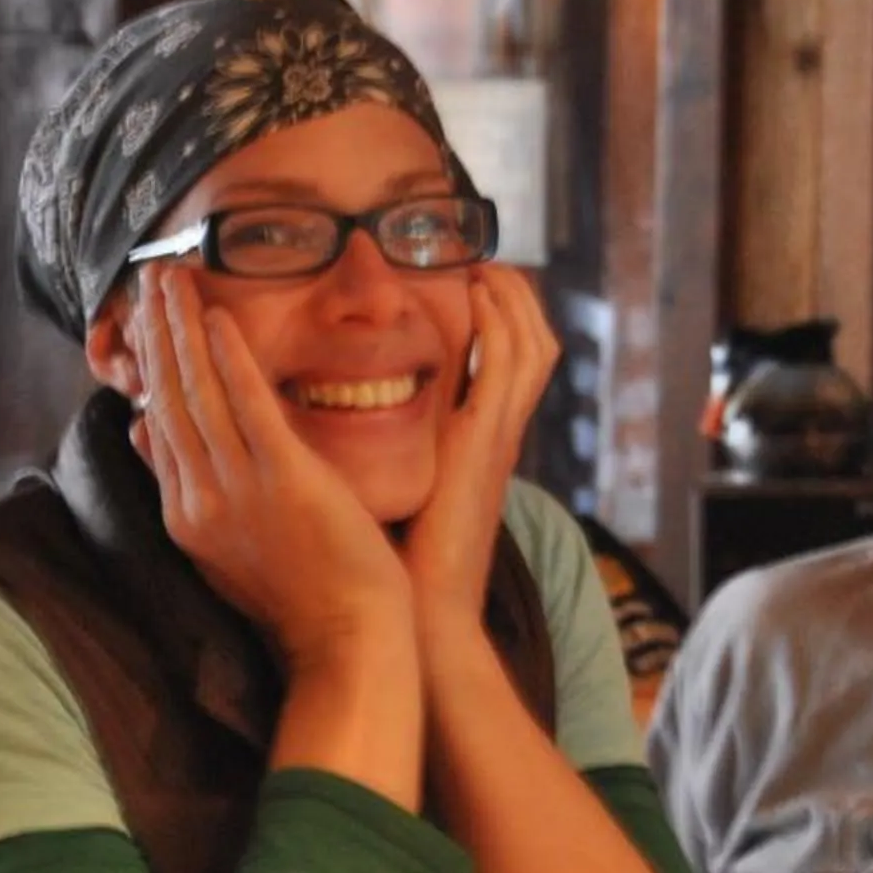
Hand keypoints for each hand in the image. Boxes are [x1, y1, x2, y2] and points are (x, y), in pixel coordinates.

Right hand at [125, 264, 411, 668]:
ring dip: (181, 328)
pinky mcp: (283, 481)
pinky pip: (249, 407)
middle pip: (166, 399)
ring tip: (171, 277)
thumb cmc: (304, 601)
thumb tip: (143, 433)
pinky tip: (220, 319)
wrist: (347, 644)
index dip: (149, 365)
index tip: (144, 319)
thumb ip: (190, 490)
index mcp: (186, 516)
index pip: (157, 424)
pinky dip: (231, 360)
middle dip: (155, 332)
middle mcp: (199, 499)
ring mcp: (237, 490)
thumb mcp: (227, 549)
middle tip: (147, 275)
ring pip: (196, 394)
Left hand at [399, 265, 558, 628]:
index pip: (510, 361)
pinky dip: (498, 324)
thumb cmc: (397, 564)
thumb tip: (339, 422)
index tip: (466, 281)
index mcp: (480, 444)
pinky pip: (507, 367)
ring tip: (482, 263)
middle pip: (533, 341)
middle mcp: (497, 434)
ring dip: (509, 297)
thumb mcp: (399, 490)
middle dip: (514, 294)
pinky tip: (474, 295)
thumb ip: (386, 452)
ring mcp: (498, 437)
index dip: (499, 316)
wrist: (422, 615)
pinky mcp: (485, 444)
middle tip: (481, 258)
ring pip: (531, 344)